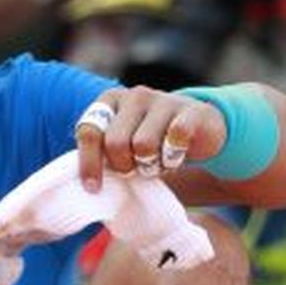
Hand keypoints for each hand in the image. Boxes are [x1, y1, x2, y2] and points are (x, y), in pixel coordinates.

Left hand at [74, 86, 228, 191]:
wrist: (198, 131)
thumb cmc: (149, 144)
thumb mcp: (121, 147)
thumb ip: (101, 157)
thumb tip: (87, 187)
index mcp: (110, 101)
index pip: (89, 132)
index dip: (89, 163)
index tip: (93, 188)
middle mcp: (135, 96)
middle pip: (115, 143)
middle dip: (124, 165)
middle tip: (135, 168)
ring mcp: (164, 99)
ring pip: (144, 146)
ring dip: (150, 165)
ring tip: (157, 161)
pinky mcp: (192, 110)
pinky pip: (174, 140)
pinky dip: (173, 157)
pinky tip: (176, 155)